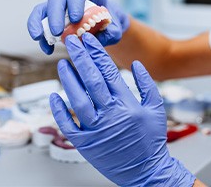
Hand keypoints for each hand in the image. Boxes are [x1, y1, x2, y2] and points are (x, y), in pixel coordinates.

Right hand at [27, 0, 128, 54]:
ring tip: (39, 38)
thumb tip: (95, 40)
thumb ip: (110, 33)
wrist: (104, 27)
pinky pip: (40, 23)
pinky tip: (47, 49)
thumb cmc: (109, 24)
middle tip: (58, 32)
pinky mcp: (51, 19)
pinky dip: (41, 36)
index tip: (76, 18)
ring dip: (39, 23)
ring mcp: (59, 7)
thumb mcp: (115, 30)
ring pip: (43, 8)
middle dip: (55, 14)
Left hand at [50, 33, 195, 185]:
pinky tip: (54, 95)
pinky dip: (59, 110)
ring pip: (77, 100)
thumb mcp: (157, 108)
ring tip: (62, 63)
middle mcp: (110, 115)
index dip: (97, 54)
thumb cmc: (151, 139)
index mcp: (127, 105)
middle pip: (91, 80)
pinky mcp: (86, 144)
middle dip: (80, 58)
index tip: (89, 40)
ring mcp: (95, 130)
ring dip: (68, 80)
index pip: (108, 72)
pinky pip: (68, 125)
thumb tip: (136, 64)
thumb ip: (147, 84)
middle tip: (71, 42)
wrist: (146, 171)